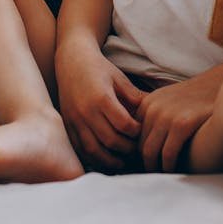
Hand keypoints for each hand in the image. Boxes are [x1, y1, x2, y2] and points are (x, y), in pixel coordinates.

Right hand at [54, 42, 144, 171]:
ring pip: (93, 150)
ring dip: (110, 160)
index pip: (123, 124)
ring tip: (123, 162)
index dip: (136, 132)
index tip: (142, 131)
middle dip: (126, 149)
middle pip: (110, 140)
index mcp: (101, 98)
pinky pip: (80, 150)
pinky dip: (93, 158)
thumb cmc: (99, 69)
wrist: (71, 61)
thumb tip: (155, 111)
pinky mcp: (67, 126)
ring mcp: (75, 120)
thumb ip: (135, 97)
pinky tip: (105, 160)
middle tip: (137, 150)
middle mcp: (86, 111)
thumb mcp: (119, 79)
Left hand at [137, 61, 222, 171]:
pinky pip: (168, 154)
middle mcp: (152, 108)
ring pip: (150, 152)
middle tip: (152, 174)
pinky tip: (174, 171)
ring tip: (162, 176)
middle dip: (144, 162)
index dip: (137, 152)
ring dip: (154, 168)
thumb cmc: (197, 96)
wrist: (221, 84)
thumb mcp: (168, 99)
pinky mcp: (181, 124)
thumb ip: (154, 115)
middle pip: (139, 145)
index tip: (144, 163)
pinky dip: (168, 166)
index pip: (133, 136)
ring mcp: (166, 116)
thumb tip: (142, 142)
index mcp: (147, 103)